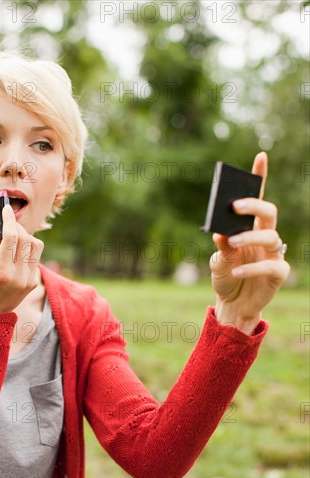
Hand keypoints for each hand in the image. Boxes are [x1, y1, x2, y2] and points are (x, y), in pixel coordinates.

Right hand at [0, 205, 43, 312]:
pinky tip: (16, 249)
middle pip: (25, 239)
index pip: (12, 237)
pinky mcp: (33, 281)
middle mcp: (19, 276)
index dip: (9, 219)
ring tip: (12, 237)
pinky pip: (35, 256)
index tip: (5, 208)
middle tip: (7, 222)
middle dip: (16, 226)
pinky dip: (27, 247)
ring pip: (35, 245)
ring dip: (25, 235)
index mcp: (2, 271)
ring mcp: (29, 280)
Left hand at [210, 152, 289, 333]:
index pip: (256, 198)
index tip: (260, 155)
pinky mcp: (277, 273)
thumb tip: (220, 233)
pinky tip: (236, 271)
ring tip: (232, 242)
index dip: (260, 177)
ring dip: (249, 236)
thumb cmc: (225, 277)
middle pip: (268, 212)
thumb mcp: (217, 262)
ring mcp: (273, 253)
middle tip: (233, 205)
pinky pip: (269, 265)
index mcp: (249, 227)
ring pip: (271, 236)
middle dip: (253, 204)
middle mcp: (264, 236)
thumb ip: (221, 248)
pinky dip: (251, 267)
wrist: (232, 305)